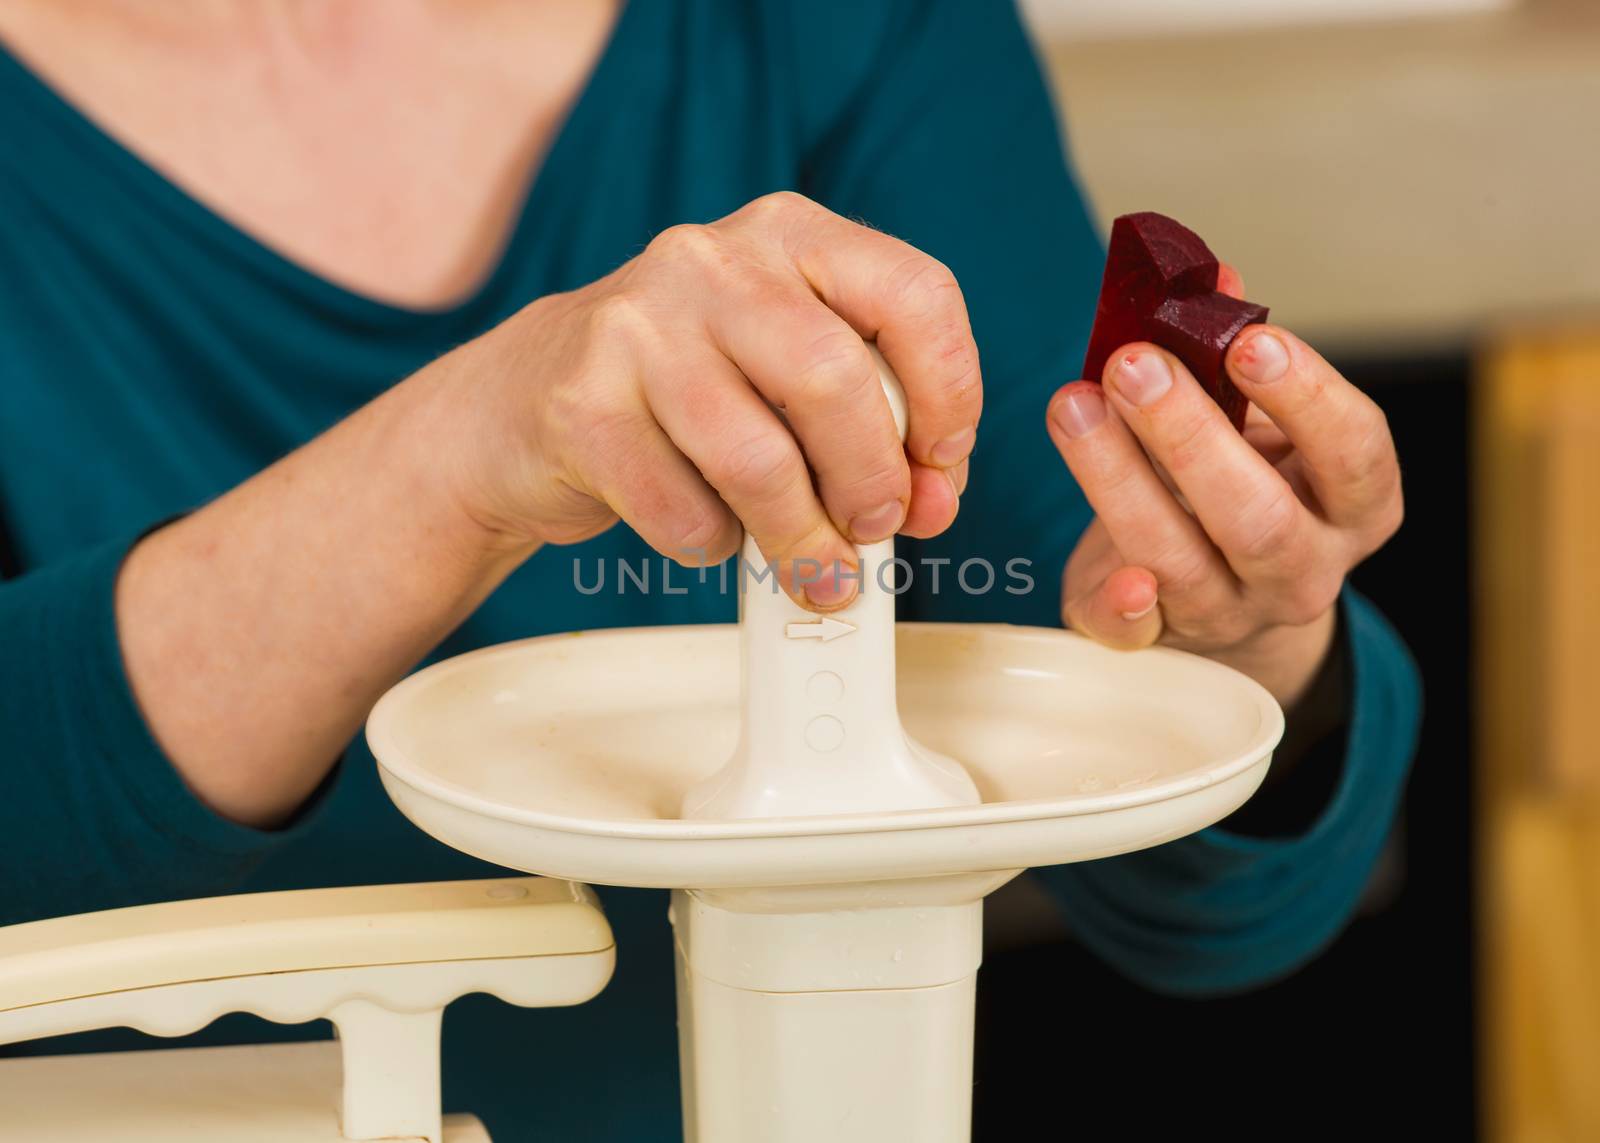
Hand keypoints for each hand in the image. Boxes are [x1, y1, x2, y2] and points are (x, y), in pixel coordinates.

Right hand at [438, 191, 980, 609]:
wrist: (522, 407)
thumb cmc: (680, 392)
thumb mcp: (784, 370)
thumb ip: (870, 419)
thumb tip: (934, 500)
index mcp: (789, 235)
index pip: (915, 296)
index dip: (949, 398)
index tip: (940, 468)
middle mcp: (711, 261)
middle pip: (835, 380)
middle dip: (872, 482)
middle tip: (874, 530)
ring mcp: (636, 326)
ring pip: (758, 460)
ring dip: (800, 538)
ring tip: (813, 569)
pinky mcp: (582, 405)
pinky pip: (684, 511)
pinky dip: (713, 545)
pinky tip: (708, 529)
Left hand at [1045, 284, 1401, 706]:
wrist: (1226, 593)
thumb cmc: (1243, 481)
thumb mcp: (1257, 422)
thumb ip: (1231, 356)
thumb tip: (1210, 274)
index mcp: (1355, 505)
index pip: (1355, 451)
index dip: (1307, 396)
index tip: (1248, 340)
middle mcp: (1304, 569)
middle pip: (1260, 517)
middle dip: (1191, 436)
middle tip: (1134, 364)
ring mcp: (1233, 612)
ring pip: (1183, 560)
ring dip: (1120, 480)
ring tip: (1073, 405)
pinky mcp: (1160, 640)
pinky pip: (1136, 634)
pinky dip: (1120, 605)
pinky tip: (1112, 574)